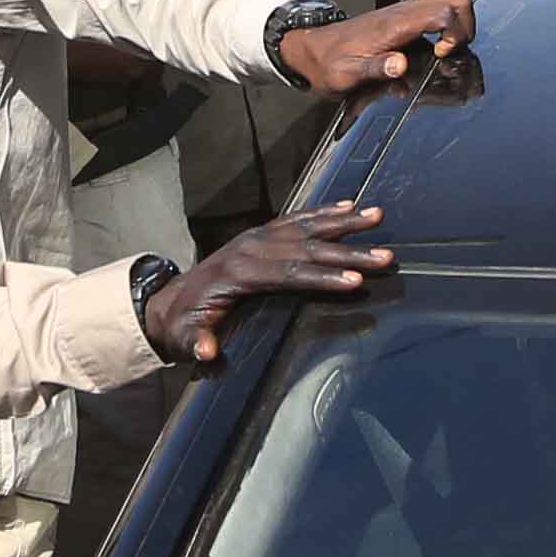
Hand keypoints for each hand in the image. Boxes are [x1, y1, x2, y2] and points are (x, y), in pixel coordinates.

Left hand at [140, 203, 393, 367]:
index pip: (289, 273)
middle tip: (384, 256)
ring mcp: (256, 237)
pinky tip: (349, 205)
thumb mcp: (183, 338)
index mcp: (237, 273)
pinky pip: (298, 218)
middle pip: (308, 248)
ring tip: (377, 215)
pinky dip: (324, 211)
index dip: (323, 278)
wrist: (170, 302)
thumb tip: (206, 351)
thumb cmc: (184, 323)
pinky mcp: (261, 234)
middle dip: (349, 251)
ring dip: (345, 221)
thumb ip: (195, 342)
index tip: (355, 280)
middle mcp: (250, 248)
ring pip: (307, 226)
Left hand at [277, 0, 471, 97]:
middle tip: (450, 49)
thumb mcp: (347, 75)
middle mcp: (404, 11)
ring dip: (460, 18)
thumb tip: (400, 65)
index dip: (455, 32)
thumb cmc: (330, 64)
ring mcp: (406, 8)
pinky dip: (450, 16)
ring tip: (446, 45)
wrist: (313, 49)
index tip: (442, 54)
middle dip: (466, 24)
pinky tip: (436, 40)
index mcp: (395, 25)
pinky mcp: (405, 12)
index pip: (444, 10)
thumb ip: (375, 68)